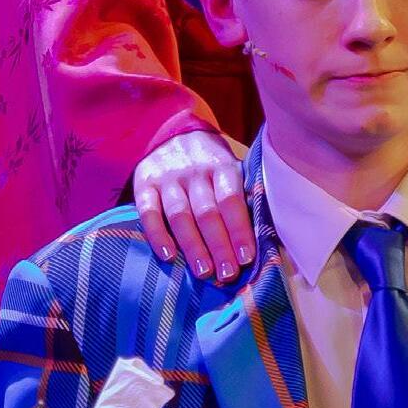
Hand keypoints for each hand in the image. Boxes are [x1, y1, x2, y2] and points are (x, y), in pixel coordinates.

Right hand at [133, 130, 252, 280]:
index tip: (246, 258)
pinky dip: (157, 236)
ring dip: (193, 246)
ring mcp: (167, 177)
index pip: (231, 201)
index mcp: (222, 166)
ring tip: (204, 272)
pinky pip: (148, 212)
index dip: (238, 230)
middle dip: (219, 246)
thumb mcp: (230, 168)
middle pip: (207, 212)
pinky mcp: (143, 183)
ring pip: (180, 215)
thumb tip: (263, 236)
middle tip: (227, 275)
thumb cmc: (211, 163)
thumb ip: (242, 195)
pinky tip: (169, 257)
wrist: (173, 132)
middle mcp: (194, 171)